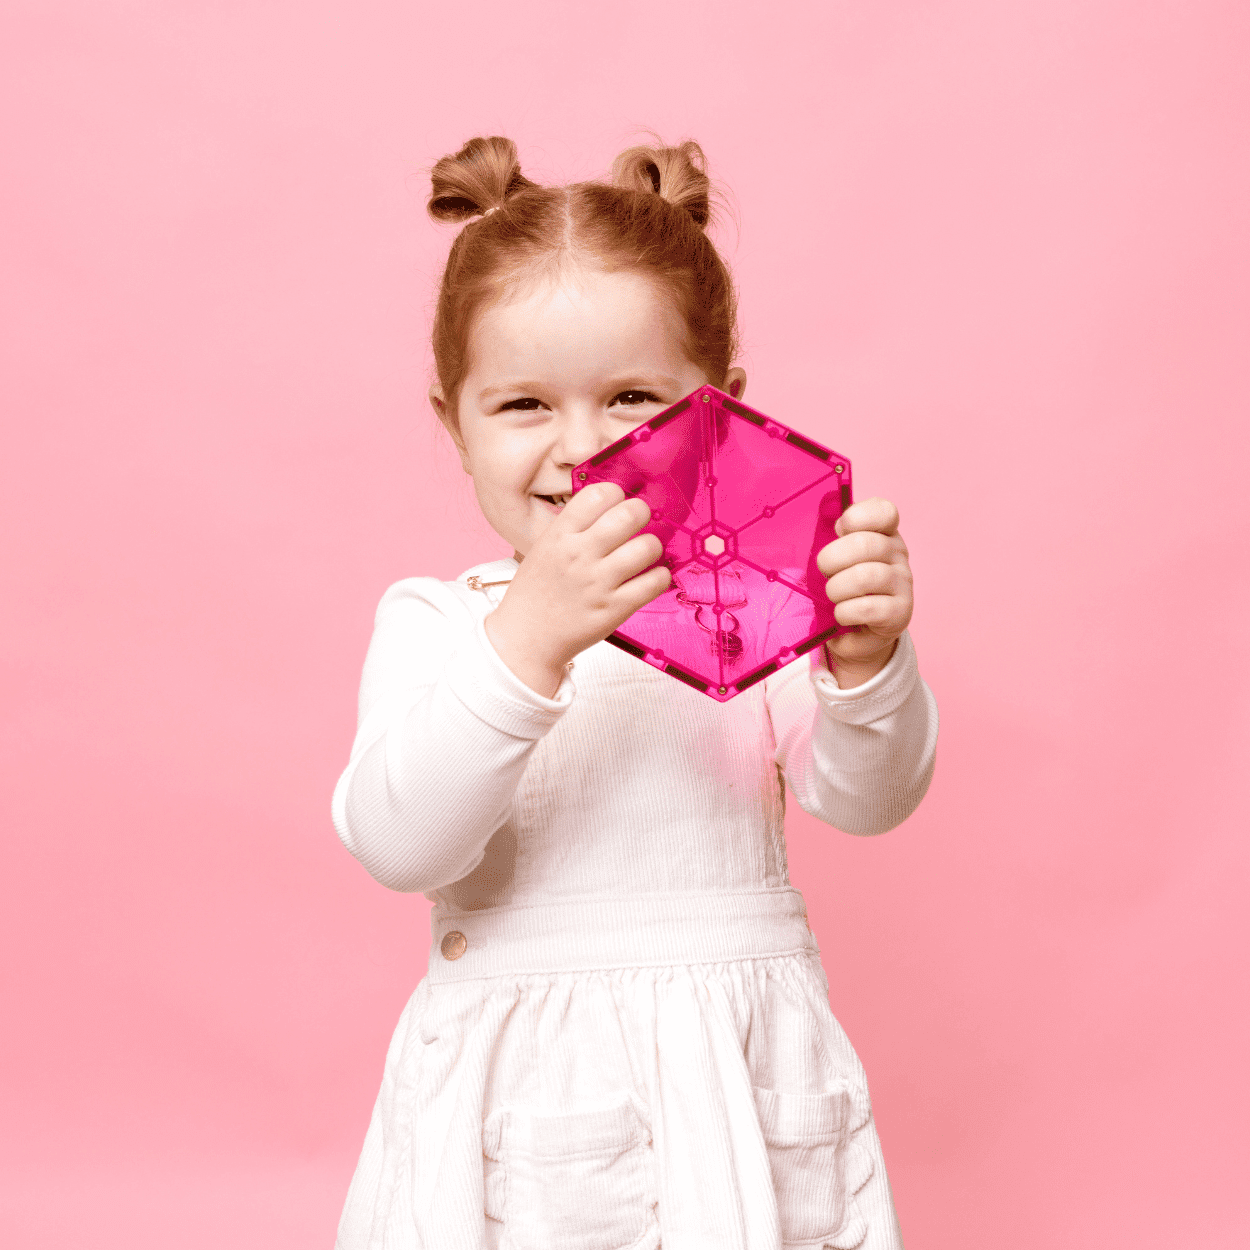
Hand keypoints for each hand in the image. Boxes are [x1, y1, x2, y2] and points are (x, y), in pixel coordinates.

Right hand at [485, 483, 669, 696]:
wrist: (525, 639)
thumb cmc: (536, 594)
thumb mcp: (544, 549)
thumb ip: (574, 528)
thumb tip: (612, 508)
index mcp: (559, 535)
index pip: (599, 494)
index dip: (616, 495)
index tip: (617, 506)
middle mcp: (580, 555)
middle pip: (629, 514)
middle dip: (641, 514)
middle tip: (639, 525)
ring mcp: (599, 582)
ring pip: (648, 546)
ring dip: (652, 547)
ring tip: (643, 554)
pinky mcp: (615, 609)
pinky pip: (655, 582)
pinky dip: (658, 577)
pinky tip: (648, 578)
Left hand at [815, 498, 913, 688]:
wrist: (858, 629)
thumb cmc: (844, 586)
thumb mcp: (837, 559)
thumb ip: (834, 538)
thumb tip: (833, 524)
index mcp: (884, 533)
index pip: (884, 511)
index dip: (856, 517)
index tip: (838, 530)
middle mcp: (898, 554)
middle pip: (865, 544)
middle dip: (831, 559)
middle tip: (824, 572)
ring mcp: (903, 583)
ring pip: (865, 577)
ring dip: (837, 589)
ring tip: (832, 596)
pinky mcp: (900, 612)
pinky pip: (867, 608)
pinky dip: (845, 612)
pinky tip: (842, 614)